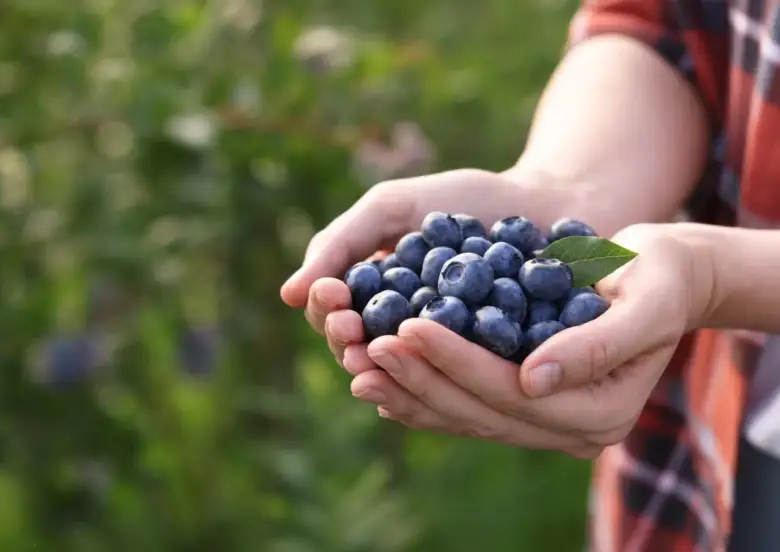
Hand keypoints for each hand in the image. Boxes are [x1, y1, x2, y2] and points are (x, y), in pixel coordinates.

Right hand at [279, 167, 576, 368]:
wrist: (548, 204)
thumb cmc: (467, 200)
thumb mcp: (394, 206)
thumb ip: (342, 241)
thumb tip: (286, 295)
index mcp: (374, 299)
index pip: (332, 317)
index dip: (326, 311)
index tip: (333, 296)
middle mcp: (402, 333)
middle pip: (359, 352)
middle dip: (348, 342)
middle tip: (351, 331)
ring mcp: (443, 355)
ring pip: (400, 375)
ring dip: (384, 369)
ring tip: (379, 356)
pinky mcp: (486, 372)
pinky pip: (456, 385)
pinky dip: (440, 382)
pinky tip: (434, 380)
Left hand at [348, 223, 714, 457]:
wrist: (664, 281)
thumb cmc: (659, 278)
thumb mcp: (644, 302)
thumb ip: (596, 345)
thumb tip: (531, 381)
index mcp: (601, 413)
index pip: (511, 392)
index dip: (455, 361)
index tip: (407, 326)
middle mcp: (570, 432)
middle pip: (479, 412)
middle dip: (420, 377)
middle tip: (367, 344)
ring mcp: (545, 426)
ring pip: (464, 418)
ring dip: (408, 392)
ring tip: (358, 363)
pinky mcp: (523, 408)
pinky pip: (464, 409)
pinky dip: (420, 395)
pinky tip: (381, 377)